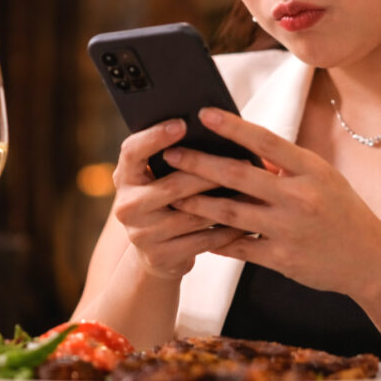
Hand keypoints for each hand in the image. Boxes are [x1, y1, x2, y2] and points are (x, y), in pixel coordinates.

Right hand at [110, 118, 248, 279]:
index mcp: (125, 178)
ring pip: (193, 214)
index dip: (155, 137)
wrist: (156, 254)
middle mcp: (127, 206)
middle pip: (173, 185)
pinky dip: (228, 231)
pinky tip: (248, 221)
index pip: (132, 151)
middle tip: (244, 161)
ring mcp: (141, 235)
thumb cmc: (167, 203)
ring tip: (255, 190)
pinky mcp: (160, 256)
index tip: (183, 123)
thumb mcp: (159, 179)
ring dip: (227, 203)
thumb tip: (214, 128)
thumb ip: (175, 159)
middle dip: (211, 173)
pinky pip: (202, 240)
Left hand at [162, 107, 380, 294]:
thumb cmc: (342, 211)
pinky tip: (193, 233)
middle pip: (239, 176)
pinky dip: (215, 240)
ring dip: (197, 204)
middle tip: (171, 155)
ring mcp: (289, 229)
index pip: (265, 140)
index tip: (203, 114)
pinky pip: (239, 247)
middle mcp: (300, 197)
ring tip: (171, 195)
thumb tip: (244, 150)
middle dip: (199, 164)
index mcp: (311, 169)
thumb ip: (285, 166)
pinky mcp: (282, 259)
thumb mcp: (322, 178)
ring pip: (230, 214)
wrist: (370, 260)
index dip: (232, 126)